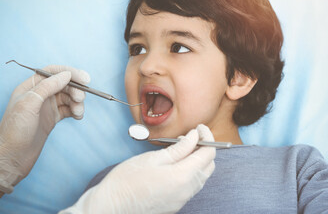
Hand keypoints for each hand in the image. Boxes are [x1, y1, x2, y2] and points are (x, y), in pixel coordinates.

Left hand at [0, 65, 89, 193]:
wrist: (13, 158)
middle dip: (75, 90)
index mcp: (31, 87)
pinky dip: (76, 111)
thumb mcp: (29, 104)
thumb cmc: (15, 131)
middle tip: (81, 99)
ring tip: (78, 112)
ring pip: (68, 97)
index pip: (53, 72)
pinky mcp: (53, 118)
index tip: (85, 79)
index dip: (70, 73)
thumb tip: (66, 75)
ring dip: (77, 102)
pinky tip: (78, 117)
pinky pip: (69, 109)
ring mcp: (47, 106)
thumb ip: (47, 87)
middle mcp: (40, 94)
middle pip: (64, 84)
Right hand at [60, 124, 215, 213]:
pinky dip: (191, 172)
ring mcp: (182, 199)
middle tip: (190, 136)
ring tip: (181, 149)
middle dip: (204, 148)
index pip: (208, 154)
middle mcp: (186, 190)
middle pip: (208, 166)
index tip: (199, 127)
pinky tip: (176, 164)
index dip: (207, 137)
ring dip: (197, 160)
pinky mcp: (176, 204)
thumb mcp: (153, 158)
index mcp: (182, 176)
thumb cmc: (127, 180)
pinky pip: (192, 186)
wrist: (111, 206)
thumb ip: (179, 148)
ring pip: (201, 176)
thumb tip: (194, 137)